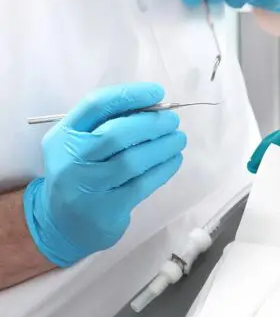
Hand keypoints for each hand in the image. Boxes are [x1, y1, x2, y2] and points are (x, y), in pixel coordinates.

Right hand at [23, 83, 186, 266]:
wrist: (63, 224)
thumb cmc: (80, 174)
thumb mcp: (79, 145)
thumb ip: (106, 123)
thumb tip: (154, 107)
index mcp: (63, 135)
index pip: (96, 105)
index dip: (130, 95)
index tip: (158, 92)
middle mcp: (71, 159)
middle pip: (116, 133)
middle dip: (152, 123)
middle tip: (173, 121)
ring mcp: (88, 186)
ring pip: (132, 160)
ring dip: (163, 146)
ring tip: (178, 139)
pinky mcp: (108, 208)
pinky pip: (143, 183)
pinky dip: (164, 169)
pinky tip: (174, 159)